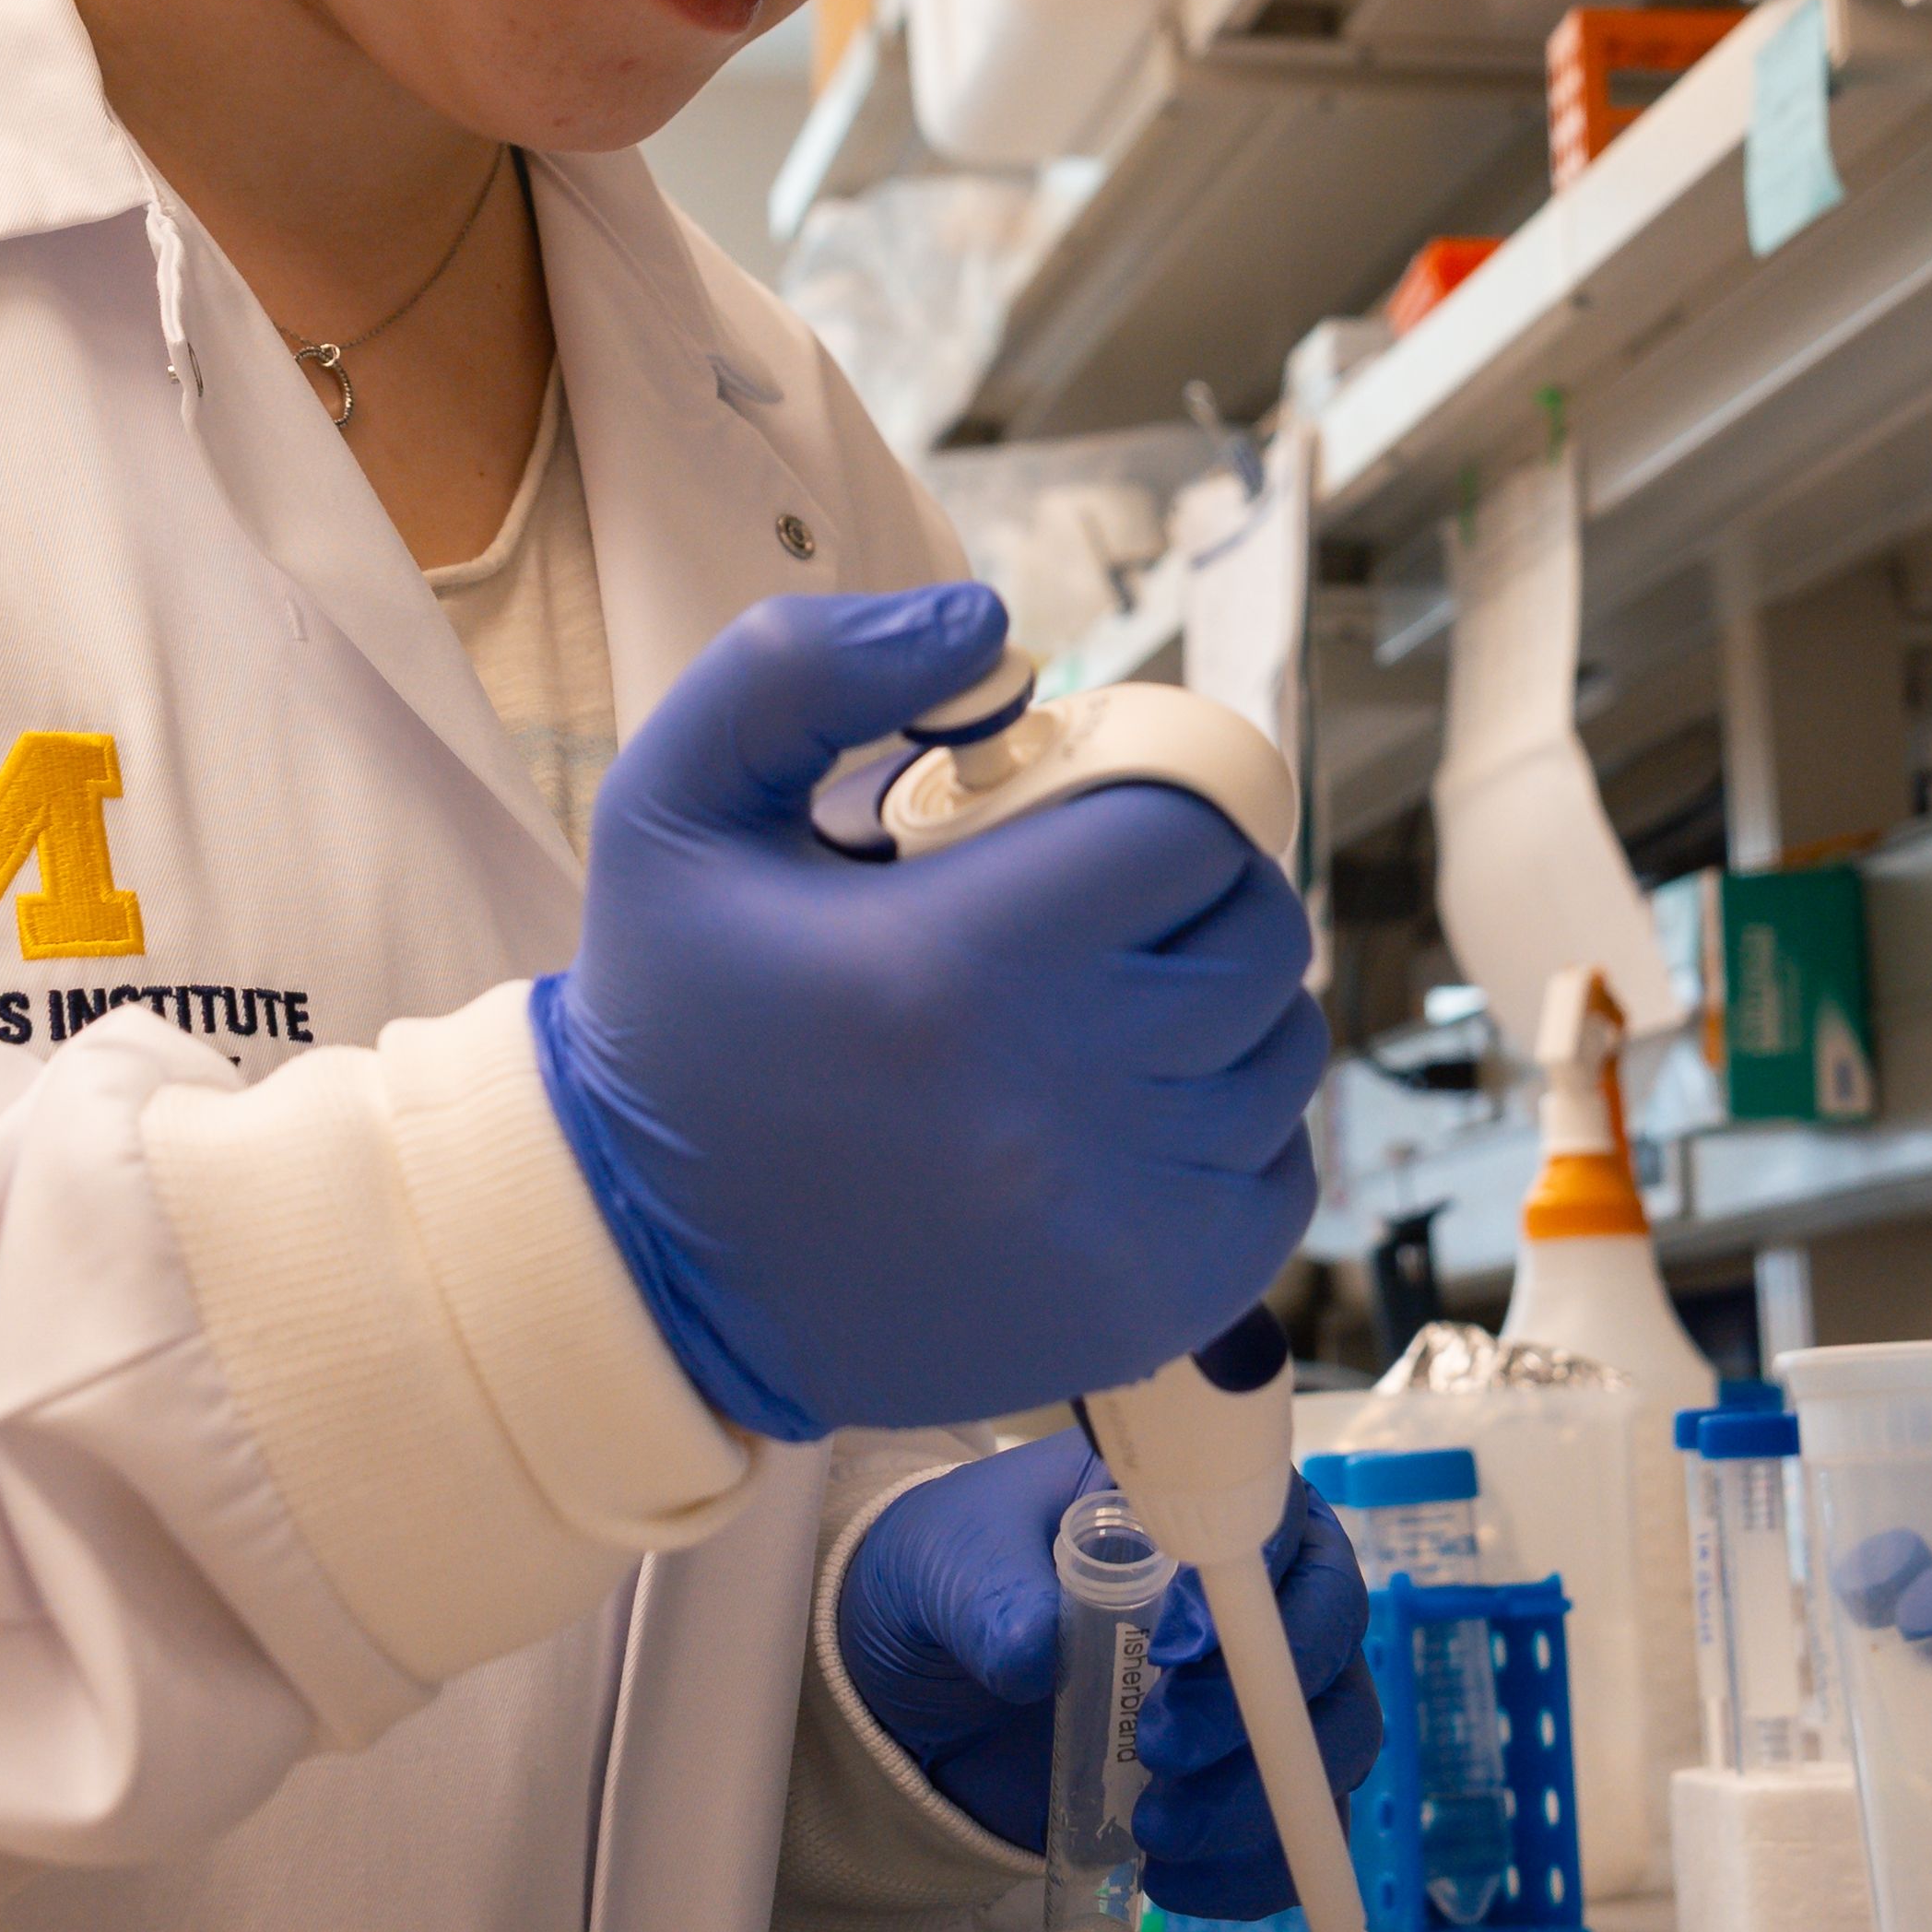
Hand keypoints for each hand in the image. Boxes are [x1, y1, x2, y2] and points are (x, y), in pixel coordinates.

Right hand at [534, 586, 1322, 1437]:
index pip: (1186, 831)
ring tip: (1086, 1014)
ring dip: (1212, 1013)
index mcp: (957, 966)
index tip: (1069, 826)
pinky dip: (1225, 1131)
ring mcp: (1122, 1222)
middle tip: (1090, 910)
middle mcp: (1060, 1103)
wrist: (651, 1271)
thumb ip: (804, 666)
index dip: (1144, 803)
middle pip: (1257, 938)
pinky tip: (1109, 1120)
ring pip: (1280, 1051)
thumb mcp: (674, 806)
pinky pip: (1278, 1171)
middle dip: (1191, 898)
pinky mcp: (1155, 1305)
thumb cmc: (676, 1024)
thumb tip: (993, 625)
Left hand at [833, 1433, 1384, 1924]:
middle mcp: (1257, 1596)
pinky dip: (1252, 1869)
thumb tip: (1035, 1651)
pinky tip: (1169, 1877)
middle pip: (1332, 1642)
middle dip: (1262, 1710)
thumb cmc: (960, 1577)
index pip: (1278, 1527)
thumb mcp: (950, 1566)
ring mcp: (1262, 1694)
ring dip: (1259, 1800)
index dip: (1248, 1592)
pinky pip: (1299, 1831)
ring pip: (1332, 1743)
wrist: (929, 1677)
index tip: (1170, 1649)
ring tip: (1152, 1829)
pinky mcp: (1247, 1779)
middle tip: (1158, 1748)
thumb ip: (992, 1596)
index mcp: (1199, 1510)